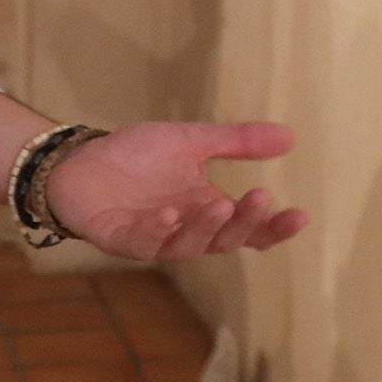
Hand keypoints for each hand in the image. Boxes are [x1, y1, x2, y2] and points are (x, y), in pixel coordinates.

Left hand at [46, 122, 308, 262]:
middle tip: (260, 197)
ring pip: (187, 245)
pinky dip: (156, 232)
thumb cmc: (136, 157)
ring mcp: (153, 239)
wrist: (79, 161)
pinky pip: (143, 243)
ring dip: (205, 227)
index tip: (301, 215)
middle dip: (244, 222)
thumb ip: (237, 142)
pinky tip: (167, 214)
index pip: (249, 228)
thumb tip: (291, 136)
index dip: (274, 227)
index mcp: (206, 211)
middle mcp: (185, 231)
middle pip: (224, 239)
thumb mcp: (192, 141)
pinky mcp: (120, 239)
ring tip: (220, 203)